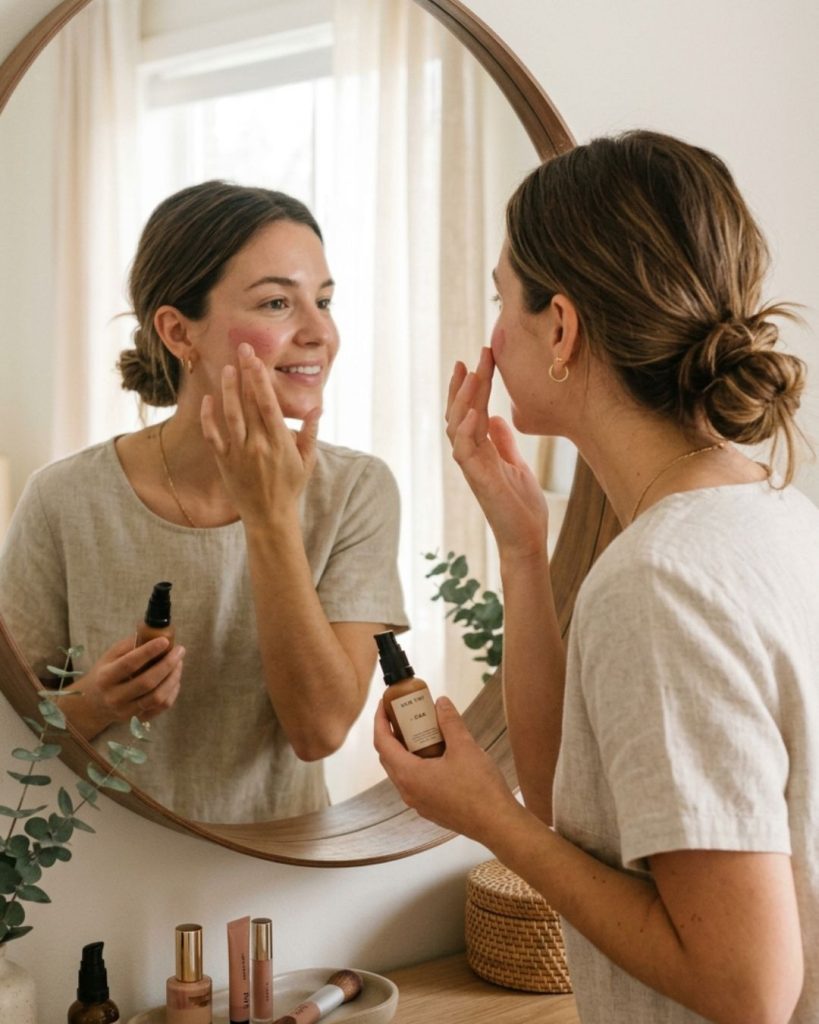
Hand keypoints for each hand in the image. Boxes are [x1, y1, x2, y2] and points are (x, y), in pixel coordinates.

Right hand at [64, 634, 184, 738]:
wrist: (92, 704)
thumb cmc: (105, 673)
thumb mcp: (110, 656)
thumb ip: (130, 645)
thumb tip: (154, 633)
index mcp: (105, 677)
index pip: (129, 664)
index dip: (149, 652)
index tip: (165, 641)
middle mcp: (114, 697)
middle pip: (147, 682)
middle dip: (168, 664)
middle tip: (179, 650)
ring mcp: (126, 711)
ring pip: (157, 697)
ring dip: (173, 678)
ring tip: (179, 663)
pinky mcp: (136, 718)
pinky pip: (161, 707)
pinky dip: (172, 692)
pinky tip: (174, 679)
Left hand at [200, 342, 319, 525]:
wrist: (269, 517)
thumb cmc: (290, 487)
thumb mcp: (307, 461)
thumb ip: (309, 433)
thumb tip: (317, 408)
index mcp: (279, 442)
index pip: (268, 402)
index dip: (260, 378)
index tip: (255, 358)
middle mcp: (258, 444)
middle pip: (248, 402)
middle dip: (244, 374)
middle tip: (241, 349)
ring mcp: (239, 452)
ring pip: (230, 414)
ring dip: (227, 389)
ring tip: (227, 369)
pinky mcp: (224, 461)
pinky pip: (213, 435)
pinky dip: (209, 417)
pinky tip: (209, 399)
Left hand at [374, 695, 519, 842]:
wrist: (497, 825)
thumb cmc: (479, 788)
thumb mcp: (464, 747)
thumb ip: (450, 722)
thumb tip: (441, 702)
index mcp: (409, 775)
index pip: (382, 743)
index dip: (379, 720)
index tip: (384, 703)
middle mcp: (408, 792)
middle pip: (389, 757)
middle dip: (393, 733)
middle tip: (404, 714)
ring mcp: (419, 803)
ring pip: (403, 771)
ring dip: (406, 749)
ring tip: (421, 731)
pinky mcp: (432, 809)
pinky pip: (416, 782)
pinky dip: (418, 764)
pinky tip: (437, 755)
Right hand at [446, 347, 548, 562]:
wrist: (526, 538)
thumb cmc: (521, 506)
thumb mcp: (516, 464)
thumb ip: (503, 442)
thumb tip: (495, 418)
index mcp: (482, 449)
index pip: (472, 409)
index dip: (474, 384)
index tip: (480, 358)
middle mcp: (472, 455)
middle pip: (460, 412)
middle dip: (465, 384)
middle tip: (474, 356)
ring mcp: (473, 467)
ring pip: (457, 427)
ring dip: (463, 400)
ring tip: (472, 375)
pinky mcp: (479, 481)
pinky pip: (465, 451)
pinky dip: (467, 431)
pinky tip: (475, 412)